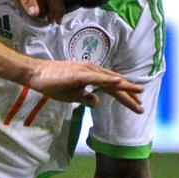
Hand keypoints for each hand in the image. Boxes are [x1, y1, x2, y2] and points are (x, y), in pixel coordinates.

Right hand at [25, 58, 143, 113]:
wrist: (37, 74)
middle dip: (130, 95)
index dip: (125, 96)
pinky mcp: (79, 73)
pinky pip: (97, 78)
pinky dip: (109, 80)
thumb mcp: (72, 96)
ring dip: (125, 86)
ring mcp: (86, 71)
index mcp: (91, 77)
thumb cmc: (52, 84)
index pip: (112, 88)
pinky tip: (119, 83)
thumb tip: (97, 101)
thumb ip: (85, 98)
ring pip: (109, 80)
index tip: (137, 105)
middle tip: (141, 106)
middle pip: (115, 84)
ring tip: (139, 92)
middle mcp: (92, 71)